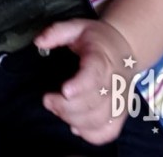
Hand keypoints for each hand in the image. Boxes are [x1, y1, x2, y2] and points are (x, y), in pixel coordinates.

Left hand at [33, 18, 133, 144]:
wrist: (125, 47)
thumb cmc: (96, 38)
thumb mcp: (76, 27)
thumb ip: (56, 32)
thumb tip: (38, 42)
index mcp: (102, 59)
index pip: (95, 74)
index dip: (81, 85)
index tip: (64, 91)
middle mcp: (115, 82)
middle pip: (94, 103)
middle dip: (66, 106)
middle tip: (47, 100)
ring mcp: (120, 100)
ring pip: (100, 120)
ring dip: (74, 120)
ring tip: (56, 109)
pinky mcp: (121, 113)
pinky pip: (109, 132)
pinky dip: (91, 134)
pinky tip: (74, 125)